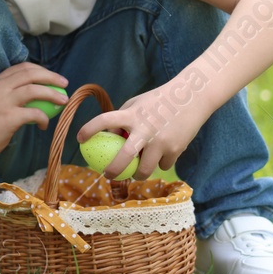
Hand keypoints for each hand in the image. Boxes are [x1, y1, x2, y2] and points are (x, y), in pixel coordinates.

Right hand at [0, 63, 67, 158]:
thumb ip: (11, 92)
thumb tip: (37, 90)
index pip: (24, 67)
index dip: (42, 70)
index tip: (54, 77)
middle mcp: (1, 87)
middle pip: (31, 74)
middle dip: (52, 77)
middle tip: (65, 84)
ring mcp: (4, 101)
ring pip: (34, 90)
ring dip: (52, 94)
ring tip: (63, 101)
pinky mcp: (9, 117)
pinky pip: (34, 113)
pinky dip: (44, 118)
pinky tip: (44, 125)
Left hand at [75, 84, 208, 178]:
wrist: (193, 98)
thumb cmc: (159, 101)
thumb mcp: (137, 103)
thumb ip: (123, 118)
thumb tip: (109, 137)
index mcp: (132, 114)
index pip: (105, 120)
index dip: (89, 129)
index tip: (79, 139)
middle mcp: (145, 129)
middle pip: (124, 157)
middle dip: (113, 170)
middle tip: (107, 175)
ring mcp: (161, 141)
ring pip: (144, 170)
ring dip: (138, 174)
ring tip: (136, 174)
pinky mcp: (175, 150)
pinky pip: (162, 165)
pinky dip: (160, 164)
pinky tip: (162, 157)